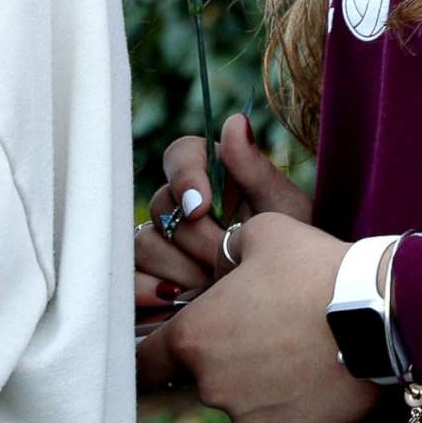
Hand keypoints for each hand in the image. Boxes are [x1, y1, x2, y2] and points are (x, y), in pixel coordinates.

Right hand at [135, 113, 313, 308]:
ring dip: (177, 267)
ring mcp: (164, 243)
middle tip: (223, 261)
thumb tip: (234, 121)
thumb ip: (257, 170)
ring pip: (144, 243)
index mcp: (213, 175)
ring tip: (210, 286)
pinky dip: (145, 290)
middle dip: (194, 238)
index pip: (180, 154)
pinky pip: (130, 279)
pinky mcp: (151, 280)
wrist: (290, 301)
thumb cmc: (290, 249)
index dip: (185, 177)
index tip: (202, 207)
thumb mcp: (284, 211)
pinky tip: (173, 300)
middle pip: (161, 205)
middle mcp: (182, 206)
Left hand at [136, 212, 379, 422]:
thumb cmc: (315, 268)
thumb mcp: (262, 234)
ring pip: (246, 402)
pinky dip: (297, 404)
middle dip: (228, 358)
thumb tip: (223, 263)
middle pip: (205, 379)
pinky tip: (323, 376)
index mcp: (194, 339)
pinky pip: (285, 422)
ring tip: (303, 350)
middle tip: (268, 330)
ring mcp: (253, 419)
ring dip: (263, 382)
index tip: (163, 351)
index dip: (152, 355)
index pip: (145, 362)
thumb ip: (228, 251)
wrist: (379, 314)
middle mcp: (213, 388)